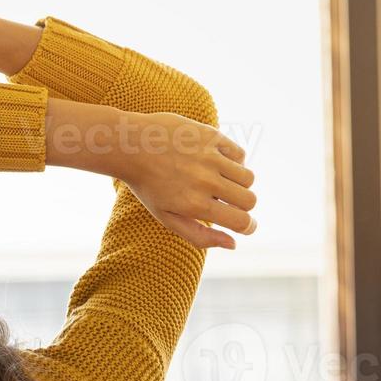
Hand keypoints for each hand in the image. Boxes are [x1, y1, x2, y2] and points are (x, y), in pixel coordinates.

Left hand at [111, 111, 256, 249]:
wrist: (130, 146)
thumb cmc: (148, 187)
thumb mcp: (167, 218)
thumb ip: (199, 236)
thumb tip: (233, 244)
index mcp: (195, 205)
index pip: (241, 221)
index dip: (248, 226)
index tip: (245, 226)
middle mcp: (206, 181)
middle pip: (250, 200)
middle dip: (243, 206)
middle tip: (226, 202)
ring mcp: (210, 157)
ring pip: (248, 178)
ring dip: (239, 184)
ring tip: (220, 182)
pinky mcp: (212, 136)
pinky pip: (240, 154)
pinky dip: (234, 162)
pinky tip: (216, 164)